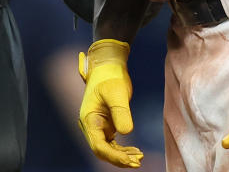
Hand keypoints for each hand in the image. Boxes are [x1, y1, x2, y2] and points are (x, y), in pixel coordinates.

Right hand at [78, 39, 143, 167]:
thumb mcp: (117, 93)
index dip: (113, 155)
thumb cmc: (111, 77)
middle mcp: (91, 126)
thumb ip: (121, 112)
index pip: (98, 145)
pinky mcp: (106, 125)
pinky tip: (136, 151)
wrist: (108, 67)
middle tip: (137, 162)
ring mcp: (98, 127)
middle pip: (102, 151)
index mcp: (89, 119)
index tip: (129, 160)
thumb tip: (126, 133)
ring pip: (108, 149)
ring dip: (122, 156)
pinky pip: (113, 144)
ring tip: (139, 158)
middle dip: (118, 159)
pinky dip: (123, 150)